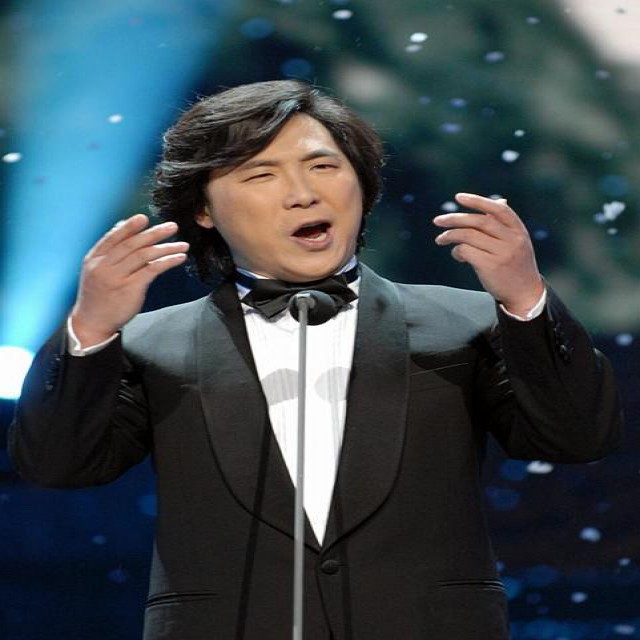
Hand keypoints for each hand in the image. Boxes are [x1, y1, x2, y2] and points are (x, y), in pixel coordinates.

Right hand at [70, 214, 188, 345]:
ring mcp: (117, 277)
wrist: (91, 323)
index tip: (144, 217)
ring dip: (166, 247)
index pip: (113, 237)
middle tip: (172, 226)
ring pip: (144, 255)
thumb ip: (109, 249)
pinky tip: (179, 258)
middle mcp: (104, 265)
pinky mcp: (130, 288)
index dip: (129, 226)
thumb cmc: (97, 295)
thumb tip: (122, 225)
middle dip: (154, 233)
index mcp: (94, 258)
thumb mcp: (96, 270)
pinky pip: (152, 270)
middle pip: (132, 244)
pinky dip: (167, 261)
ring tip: (183, 245)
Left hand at [433, 193, 543, 315]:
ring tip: (440, 239)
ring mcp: (503, 253)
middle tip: (437, 221)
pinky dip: (457, 251)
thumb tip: (499, 201)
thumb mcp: (517, 242)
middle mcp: (513, 240)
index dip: (478, 201)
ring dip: (450, 235)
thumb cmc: (516, 264)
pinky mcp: (491, 267)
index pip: (499, 209)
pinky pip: (466, 251)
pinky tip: (457, 255)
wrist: (525, 293)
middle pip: (480, 221)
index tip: (458, 197)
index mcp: (519, 230)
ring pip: (469, 236)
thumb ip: (505, 224)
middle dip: (455, 219)